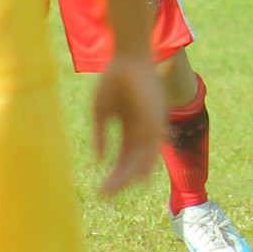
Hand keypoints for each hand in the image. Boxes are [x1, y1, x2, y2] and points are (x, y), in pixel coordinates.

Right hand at [91, 57, 166, 196]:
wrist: (127, 56)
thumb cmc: (113, 80)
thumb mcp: (101, 111)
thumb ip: (100, 135)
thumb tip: (98, 159)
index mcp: (132, 128)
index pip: (125, 158)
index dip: (116, 174)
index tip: (102, 190)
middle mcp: (145, 129)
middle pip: (134, 162)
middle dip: (120, 180)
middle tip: (104, 195)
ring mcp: (151, 123)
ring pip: (145, 158)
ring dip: (129, 175)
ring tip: (113, 188)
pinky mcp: (155, 117)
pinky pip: (150, 144)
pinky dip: (143, 159)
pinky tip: (133, 174)